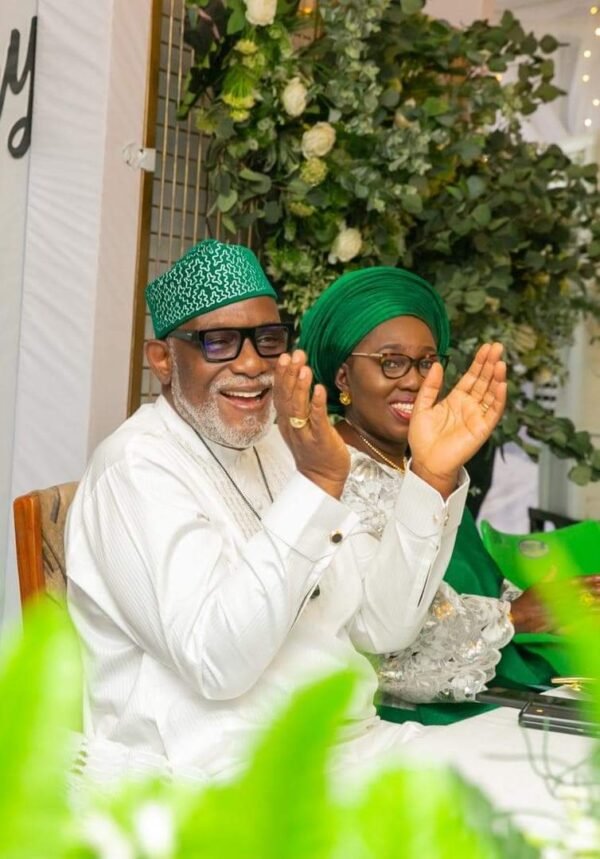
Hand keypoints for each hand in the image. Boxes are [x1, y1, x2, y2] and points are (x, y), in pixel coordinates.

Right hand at [274, 350, 349, 498]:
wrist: (321, 479)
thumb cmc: (315, 451)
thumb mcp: (301, 425)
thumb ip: (300, 405)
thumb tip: (301, 382)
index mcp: (287, 421)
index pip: (280, 394)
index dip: (281, 375)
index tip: (284, 356)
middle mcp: (292, 426)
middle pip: (286, 397)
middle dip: (289, 375)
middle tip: (293, 355)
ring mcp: (305, 433)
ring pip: (298, 407)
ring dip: (300, 386)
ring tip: (304, 367)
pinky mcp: (320, 440)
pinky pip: (317, 420)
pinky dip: (316, 404)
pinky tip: (318, 389)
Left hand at [408, 343, 506, 497]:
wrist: (426, 462)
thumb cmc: (423, 439)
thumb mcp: (422, 407)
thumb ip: (430, 386)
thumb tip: (437, 364)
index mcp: (456, 399)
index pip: (472, 377)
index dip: (479, 362)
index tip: (486, 347)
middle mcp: (469, 406)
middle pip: (484, 381)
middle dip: (490, 364)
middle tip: (497, 347)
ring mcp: (477, 417)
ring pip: (491, 394)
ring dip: (497, 378)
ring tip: (500, 362)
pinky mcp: (482, 429)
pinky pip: (493, 412)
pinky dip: (499, 398)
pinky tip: (501, 384)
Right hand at [510, 575, 599, 633]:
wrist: (517, 617)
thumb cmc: (525, 601)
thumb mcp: (536, 586)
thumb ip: (548, 577)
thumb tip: (554, 567)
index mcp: (556, 588)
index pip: (577, 582)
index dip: (589, 579)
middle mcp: (560, 599)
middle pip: (583, 593)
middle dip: (596, 590)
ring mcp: (562, 612)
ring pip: (583, 607)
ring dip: (596, 603)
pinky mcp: (563, 623)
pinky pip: (579, 621)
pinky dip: (589, 618)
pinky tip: (597, 616)